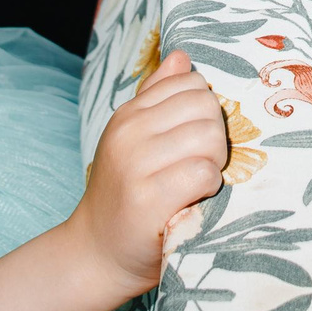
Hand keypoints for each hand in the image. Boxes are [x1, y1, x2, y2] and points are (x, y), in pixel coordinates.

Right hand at [67, 52, 227, 301]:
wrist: (96, 254)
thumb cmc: (126, 195)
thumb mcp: (133, 140)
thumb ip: (158, 97)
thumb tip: (182, 56)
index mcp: (128, 114)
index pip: (191, 82)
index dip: (204, 112)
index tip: (192, 140)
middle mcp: (128, 134)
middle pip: (206, 107)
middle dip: (215, 137)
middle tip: (199, 164)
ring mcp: (135, 166)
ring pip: (209, 138)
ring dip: (213, 164)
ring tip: (195, 183)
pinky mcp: (148, 200)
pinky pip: (203, 173)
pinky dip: (209, 188)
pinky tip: (193, 200)